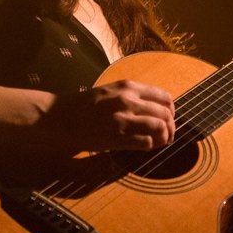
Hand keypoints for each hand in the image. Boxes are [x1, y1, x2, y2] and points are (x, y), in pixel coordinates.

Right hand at [39, 79, 175, 151]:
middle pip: (166, 114)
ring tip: (160, 142)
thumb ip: (134, 96)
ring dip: (164, 138)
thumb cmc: (86, 104)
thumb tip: (158, 108)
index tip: (168, 119)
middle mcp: (128, 100)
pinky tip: (144, 146)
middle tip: (168, 135)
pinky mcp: (116, 137)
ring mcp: (122, 119)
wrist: (61, 116)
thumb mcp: (112, 90)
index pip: (165, 98)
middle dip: (171, 127)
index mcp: (129, 87)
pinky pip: (146, 142)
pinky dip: (150, 146)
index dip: (171, 111)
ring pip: (160, 128)